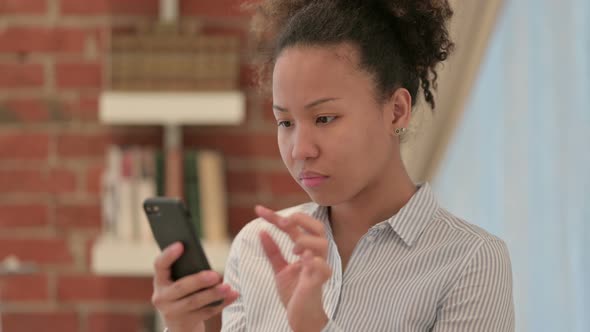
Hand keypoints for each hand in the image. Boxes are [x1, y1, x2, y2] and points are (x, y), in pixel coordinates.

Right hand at [151, 242, 239, 331]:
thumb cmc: (183, 292)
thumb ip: (187, 270)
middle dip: (199, 280)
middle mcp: (162, 297)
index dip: (168, 255)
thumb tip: (204, 262)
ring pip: (195, 301)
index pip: (160, 265)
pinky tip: (233, 295)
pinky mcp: (186, 322)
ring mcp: (173, 312)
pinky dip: (222, 303)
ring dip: (213, 294)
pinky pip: (206, 312)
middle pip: (181, 287)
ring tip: (228, 287)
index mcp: (160, 281)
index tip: (181, 244)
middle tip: (216, 275)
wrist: (179, 323)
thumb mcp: (180, 280)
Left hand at [255, 205, 330, 331]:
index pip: (294, 226)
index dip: (275, 216)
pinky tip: (303, 258)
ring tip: (293, 248)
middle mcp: (315, 255)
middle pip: (318, 227)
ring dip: (306, 240)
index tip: (258, 210)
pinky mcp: (319, 281)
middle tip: (282, 221)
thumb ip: (272, 251)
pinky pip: (323, 267)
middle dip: (300, 219)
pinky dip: (314, 261)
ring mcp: (319, 267)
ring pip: (322, 244)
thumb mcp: (279, 268)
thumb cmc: (294, 292)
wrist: (300, 317)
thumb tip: (261, 231)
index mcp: (305, 249)